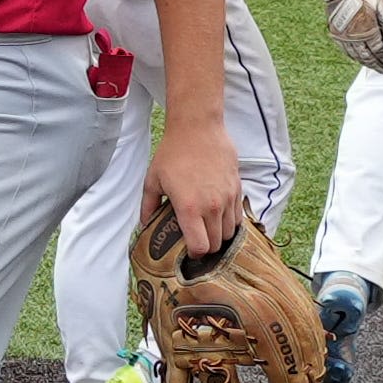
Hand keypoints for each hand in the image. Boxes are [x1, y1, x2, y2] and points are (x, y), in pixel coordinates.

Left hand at [149, 122, 244, 257]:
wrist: (198, 128)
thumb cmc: (173, 153)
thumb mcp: (152, 180)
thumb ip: (148, 206)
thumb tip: (144, 225)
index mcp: (189, 208)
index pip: (199, 247)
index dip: (193, 254)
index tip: (187, 250)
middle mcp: (212, 207)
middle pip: (215, 244)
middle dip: (205, 247)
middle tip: (196, 239)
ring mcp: (227, 198)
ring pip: (229, 233)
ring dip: (218, 235)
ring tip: (207, 227)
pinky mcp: (237, 189)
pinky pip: (238, 217)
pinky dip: (229, 221)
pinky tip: (218, 215)